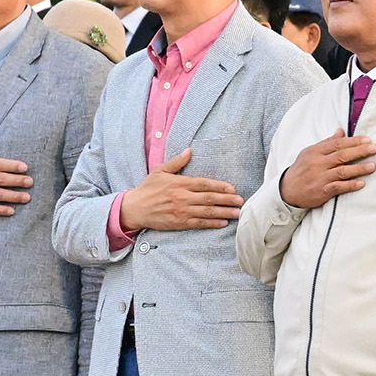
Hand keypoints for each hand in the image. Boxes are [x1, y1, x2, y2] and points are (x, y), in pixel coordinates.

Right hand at [118, 149, 241, 232]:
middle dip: (227, 200)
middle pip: (209, 198)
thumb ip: (176, 162)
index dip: (219, 186)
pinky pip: (199, 223)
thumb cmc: (148, 189)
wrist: (135, 208)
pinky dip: (212, 223)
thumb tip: (189, 151)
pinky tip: (223, 223)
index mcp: (179, 183)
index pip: (204, 184)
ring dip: (224, 212)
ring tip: (237, 213)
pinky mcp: (179, 222)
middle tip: (241, 201)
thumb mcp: (160, 171)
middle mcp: (182, 197)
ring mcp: (181, 211)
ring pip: (207, 212)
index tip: (232, 188)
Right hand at [281, 132, 375, 209]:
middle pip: (342, 155)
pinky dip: (350, 185)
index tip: (367, 140)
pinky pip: (339, 187)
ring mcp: (320, 177)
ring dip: (359, 168)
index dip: (353, 141)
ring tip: (372, 166)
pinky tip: (361, 183)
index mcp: (316, 151)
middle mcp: (318, 163)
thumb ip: (327, 143)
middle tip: (374, 148)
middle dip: (359, 151)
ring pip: (342, 171)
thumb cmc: (302, 169)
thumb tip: (341, 131)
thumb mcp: (310, 152)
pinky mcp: (322, 190)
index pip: (337, 144)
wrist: (287, 190)